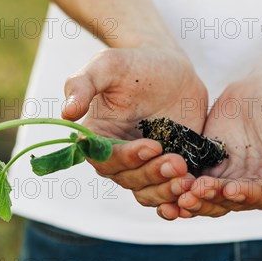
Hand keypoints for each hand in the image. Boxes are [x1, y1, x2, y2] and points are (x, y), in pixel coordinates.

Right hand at [62, 47, 206, 205]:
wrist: (169, 67)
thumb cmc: (132, 64)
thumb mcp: (106, 66)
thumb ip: (82, 85)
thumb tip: (66, 113)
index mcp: (97, 138)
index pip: (105, 160)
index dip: (128, 158)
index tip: (152, 146)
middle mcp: (117, 158)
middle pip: (129, 180)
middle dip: (153, 175)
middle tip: (177, 162)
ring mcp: (144, 166)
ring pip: (149, 191)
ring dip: (167, 189)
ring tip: (188, 177)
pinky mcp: (168, 168)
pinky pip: (170, 191)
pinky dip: (181, 196)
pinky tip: (195, 189)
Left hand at [157, 72, 261, 219]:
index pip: (260, 195)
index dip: (244, 195)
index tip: (228, 189)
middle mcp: (252, 184)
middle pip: (228, 202)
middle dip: (209, 201)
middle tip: (189, 196)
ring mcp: (228, 174)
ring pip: (206, 195)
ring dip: (190, 198)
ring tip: (174, 194)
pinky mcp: (207, 160)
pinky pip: (191, 175)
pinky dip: (178, 181)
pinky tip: (161, 180)